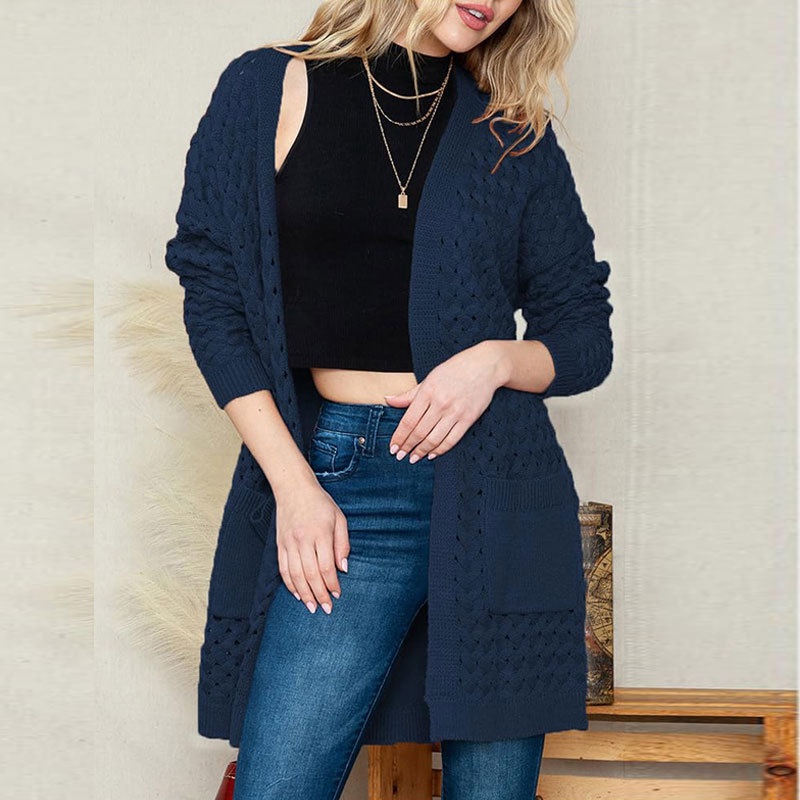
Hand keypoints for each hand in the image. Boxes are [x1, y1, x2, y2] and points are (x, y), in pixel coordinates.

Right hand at [274, 477, 349, 614]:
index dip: (332, 583)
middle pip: (311, 574)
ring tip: (311, 607)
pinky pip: (283, 569)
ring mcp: (289, 543)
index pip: (326, 566)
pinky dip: (290, 584)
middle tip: (326, 609)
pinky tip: (297, 594)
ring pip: (295, 575)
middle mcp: (303, 540)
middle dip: (319, 594)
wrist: (293, 489)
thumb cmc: (320, 503)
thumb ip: (342, 543)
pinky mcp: (279, 545)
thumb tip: (344, 568)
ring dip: (304, 594)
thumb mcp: (339, 518)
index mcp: (320, 533)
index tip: (337, 594)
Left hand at [384, 341, 506, 462]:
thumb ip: (409, 394)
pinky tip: (432, 454)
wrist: (485, 366)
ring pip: (434, 438)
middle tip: (400, 456)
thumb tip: (388, 400)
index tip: (393, 447)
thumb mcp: (429, 378)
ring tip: (414, 458)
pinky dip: (440, 449)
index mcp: (428, 392)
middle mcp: (440, 403)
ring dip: (421, 451)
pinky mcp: (468, 419)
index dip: (399, 437)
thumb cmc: (455, 370)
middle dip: (407, 446)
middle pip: (419, 432)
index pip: (408, 420)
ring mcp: (455, 412)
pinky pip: (452, 439)